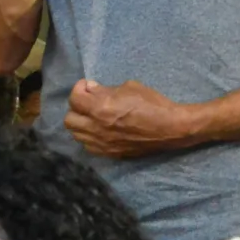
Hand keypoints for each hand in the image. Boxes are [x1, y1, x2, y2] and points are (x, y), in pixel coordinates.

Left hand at [65, 78, 191, 157]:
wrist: (170, 128)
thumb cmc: (152, 103)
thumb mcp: (129, 88)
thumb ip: (106, 90)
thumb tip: (91, 89)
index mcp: (101, 108)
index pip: (74, 99)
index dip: (79, 89)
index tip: (88, 86)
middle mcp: (97, 128)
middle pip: (69, 120)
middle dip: (77, 108)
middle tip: (89, 102)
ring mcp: (102, 143)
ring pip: (76, 135)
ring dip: (81, 124)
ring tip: (93, 117)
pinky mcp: (110, 153)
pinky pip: (88, 146)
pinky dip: (89, 137)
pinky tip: (100, 130)